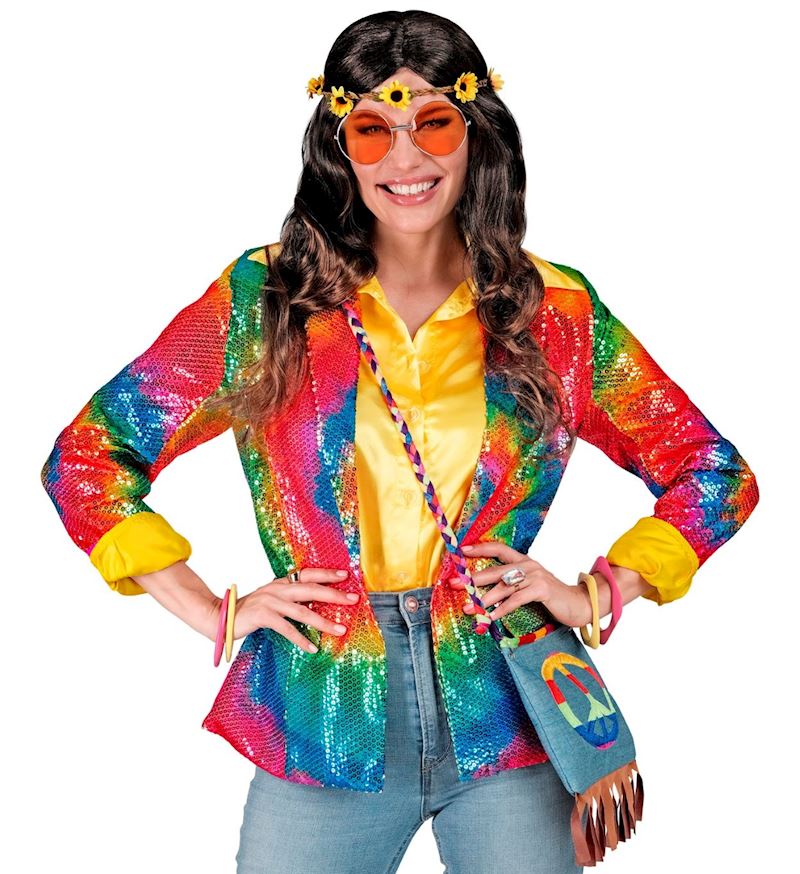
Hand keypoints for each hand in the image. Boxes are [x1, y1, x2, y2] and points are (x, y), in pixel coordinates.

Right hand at [214, 568, 359, 652]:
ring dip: (324, 622)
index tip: (346, 575)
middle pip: (311, 589)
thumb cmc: (249, 611)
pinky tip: (312, 648)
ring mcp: (270, 601)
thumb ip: (289, 601)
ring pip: (303, 611)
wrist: (220, 616)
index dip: (327, 573)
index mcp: (281, 583)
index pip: (308, 573)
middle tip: (353, 599)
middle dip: (334, 594)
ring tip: (340, 630)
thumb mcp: (271, 601)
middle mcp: (277, 589)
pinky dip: (301, 639)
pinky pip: (287, 629)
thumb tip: (313, 606)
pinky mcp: (263, 616)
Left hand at [448, 541, 592, 629]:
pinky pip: (516, 599)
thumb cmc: (551, 597)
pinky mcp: (541, 590)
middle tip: (453, 584)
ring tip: (469, 608)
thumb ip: (512, 584)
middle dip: (472, 578)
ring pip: (503, 587)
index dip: (480, 548)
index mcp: (524, 561)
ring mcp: (535, 576)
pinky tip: (491, 616)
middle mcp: (528, 565)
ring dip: (483, 600)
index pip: (499, 549)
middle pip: (495, 570)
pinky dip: (502, 608)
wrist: (579, 604)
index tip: (461, 550)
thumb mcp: (530, 586)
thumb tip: (486, 592)